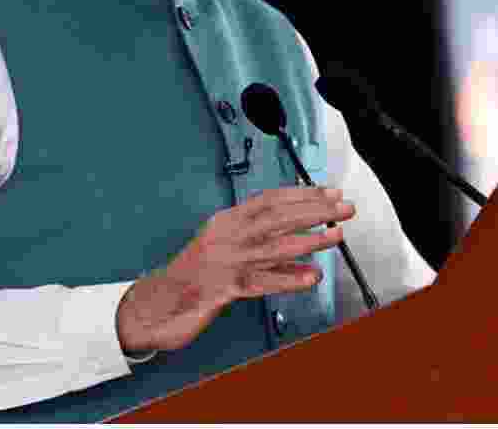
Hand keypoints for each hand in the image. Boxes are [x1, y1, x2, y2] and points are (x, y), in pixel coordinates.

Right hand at [116, 186, 354, 353]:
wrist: (153, 304)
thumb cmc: (191, 275)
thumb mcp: (221, 244)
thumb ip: (253, 235)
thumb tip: (295, 229)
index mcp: (226, 221)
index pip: (270, 200)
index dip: (303, 194)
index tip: (330, 192)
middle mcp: (226, 237)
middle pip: (277, 217)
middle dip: (315, 211)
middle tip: (344, 208)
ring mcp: (224, 262)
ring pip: (274, 247)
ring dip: (310, 241)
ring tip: (336, 236)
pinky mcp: (223, 290)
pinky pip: (263, 283)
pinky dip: (290, 280)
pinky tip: (311, 277)